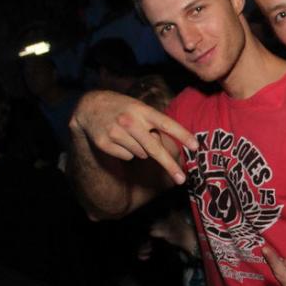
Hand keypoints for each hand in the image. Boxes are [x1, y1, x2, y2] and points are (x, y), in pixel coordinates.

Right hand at [70, 90, 196, 183]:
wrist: (90, 106)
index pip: (166, 123)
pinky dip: (127, 152)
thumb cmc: (125, 109)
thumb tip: (162, 147)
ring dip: (140, 149)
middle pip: (154, 148)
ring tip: (130, 134)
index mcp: (143, 110)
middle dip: (169, 165)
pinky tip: (118, 139)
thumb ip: (154, 125)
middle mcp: (130, 121)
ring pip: (141, 154)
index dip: (182, 135)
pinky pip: (127, 157)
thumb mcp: (141, 110)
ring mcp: (116, 132)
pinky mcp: (105, 143)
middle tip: (182, 179)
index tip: (195, 146)